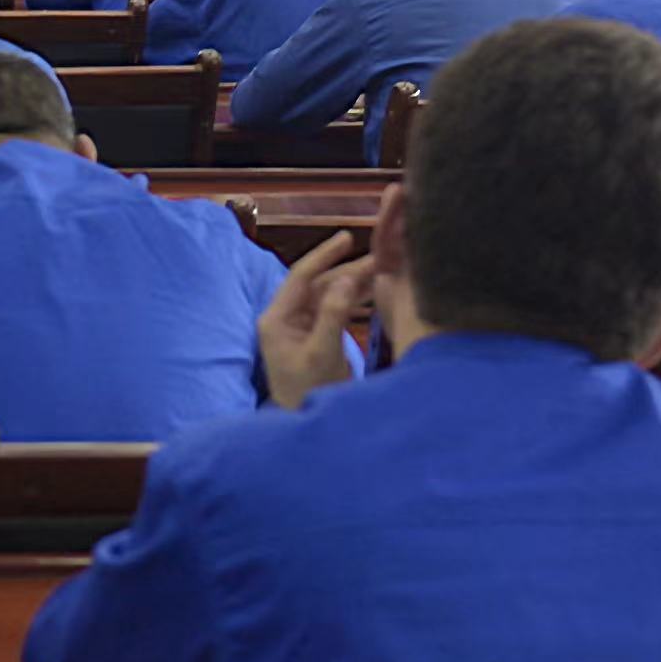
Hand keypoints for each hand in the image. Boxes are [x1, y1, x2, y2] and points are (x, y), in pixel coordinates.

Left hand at [259, 232, 372, 409]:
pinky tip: (375, 291)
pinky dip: (354, 300)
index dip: (324, 255)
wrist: (304, 423)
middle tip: (381, 256)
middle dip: (348, 269)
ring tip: (384, 269)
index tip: (347, 238)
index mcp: (277, 318)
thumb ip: (332, 316)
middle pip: (318, 284)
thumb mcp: (322, 353)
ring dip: (354, 283)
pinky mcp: (315, 336)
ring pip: (329, 295)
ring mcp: (300, 327)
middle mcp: (285, 318)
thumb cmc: (309, 392)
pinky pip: (335, 310)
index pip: (300, 276)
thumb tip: (345, 280)